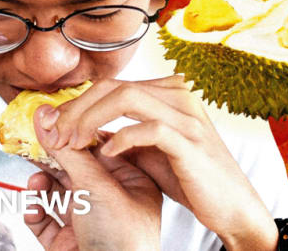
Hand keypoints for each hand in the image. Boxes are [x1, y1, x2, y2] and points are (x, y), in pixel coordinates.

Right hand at [24, 105, 162, 250]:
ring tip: (35, 177)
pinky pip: (43, 218)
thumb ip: (68, 151)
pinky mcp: (65, 241)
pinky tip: (34, 204)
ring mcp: (87, 220)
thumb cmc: (123, 241)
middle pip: (74, 167)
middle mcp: (111, 200)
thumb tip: (47, 117)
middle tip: (31, 140)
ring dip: (41, 183)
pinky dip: (35, 209)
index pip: (99, 147)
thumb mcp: (97, 186)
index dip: (74, 133)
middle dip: (52, 157)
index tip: (51, 119)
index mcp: (132, 182)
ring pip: (55, 191)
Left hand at [38, 75, 278, 250]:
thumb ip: (123, 133)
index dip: (77, 103)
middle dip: (76, 108)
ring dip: (90, 119)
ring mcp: (186, 116)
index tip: (56, 126)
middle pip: (112, 86)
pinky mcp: (190, 141)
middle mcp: (178, 95)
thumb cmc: (192, 176)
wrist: (231, 203)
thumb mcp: (151, 150)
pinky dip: (122, 139)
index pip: (111, 84)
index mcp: (168, 92)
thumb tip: (81, 129)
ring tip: (74, 142)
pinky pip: (149, 128)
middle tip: (56, 133)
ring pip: (125, 98)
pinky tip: (108, 154)